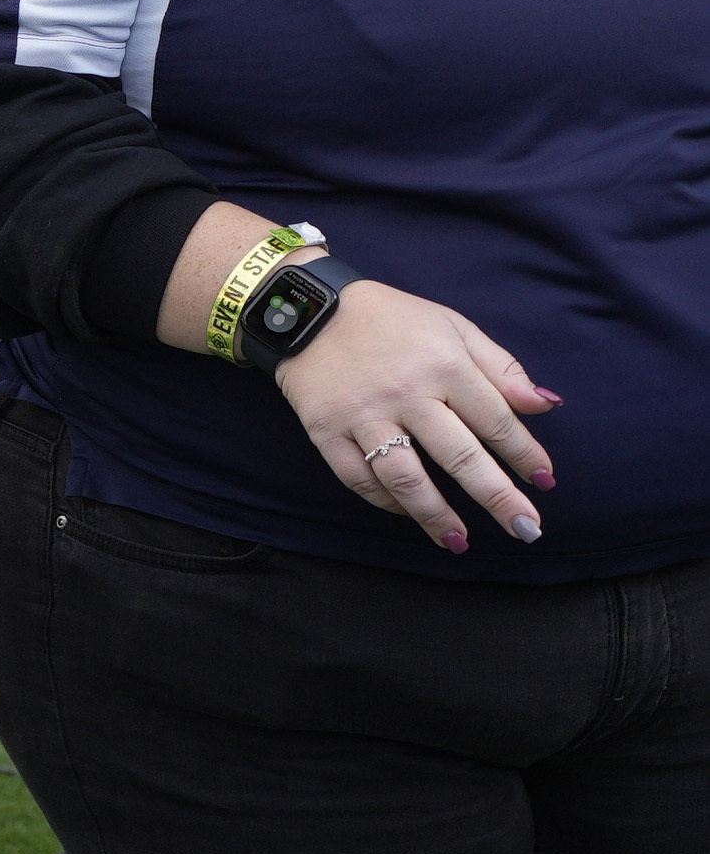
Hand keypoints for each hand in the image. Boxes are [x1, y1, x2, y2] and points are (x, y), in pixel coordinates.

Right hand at [274, 279, 556, 551]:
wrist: (308, 312)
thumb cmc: (393, 320)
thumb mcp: (453, 328)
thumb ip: (500, 368)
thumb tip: (544, 405)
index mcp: (444, 364)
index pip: (495, 419)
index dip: (524, 454)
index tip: (545, 482)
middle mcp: (406, 393)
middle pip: (458, 456)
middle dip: (497, 496)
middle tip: (526, 529)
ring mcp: (362, 415)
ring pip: (404, 476)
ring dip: (435, 515)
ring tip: (460, 542)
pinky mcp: (326, 431)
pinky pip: (357, 477)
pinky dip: (384, 501)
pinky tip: (407, 513)